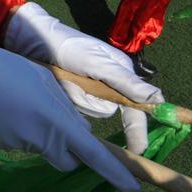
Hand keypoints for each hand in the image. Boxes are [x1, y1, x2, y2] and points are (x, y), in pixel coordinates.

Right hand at [0, 37, 139, 191]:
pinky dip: (19, 131)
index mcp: (56, 121)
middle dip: (70, 152)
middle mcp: (40, 139)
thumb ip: (66, 109)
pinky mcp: (0, 145)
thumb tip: (77, 129)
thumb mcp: (47, 82)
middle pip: (67, 161)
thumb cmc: (10, 69)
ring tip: (22, 105)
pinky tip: (6, 110)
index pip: (93, 155)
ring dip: (41, 135)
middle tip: (59, 127)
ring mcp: (18, 145)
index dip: (116, 174)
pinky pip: (20, 143)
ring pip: (42, 149)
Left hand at [3, 2, 163, 152]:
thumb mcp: (98, 63)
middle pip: (109, 110)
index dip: (138, 129)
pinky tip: (58, 87)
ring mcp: (90, 91)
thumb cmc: (69, 47)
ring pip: (90, 110)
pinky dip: (67, 100)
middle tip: (74, 88)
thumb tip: (159, 100)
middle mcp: (110, 85)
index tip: (139, 149)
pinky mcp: (73, 94)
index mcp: (122, 74)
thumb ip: (125, 82)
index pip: (138, 107)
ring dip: (76, 99)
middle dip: (89, 101)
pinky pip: (75, 108)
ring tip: (63, 80)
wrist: (32, 42)